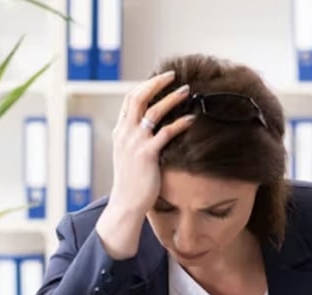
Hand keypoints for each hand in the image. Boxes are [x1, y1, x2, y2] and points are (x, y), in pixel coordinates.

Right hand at [108, 71, 193, 218]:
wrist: (126, 203)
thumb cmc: (131, 181)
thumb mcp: (128, 155)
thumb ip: (135, 139)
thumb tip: (151, 127)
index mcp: (120, 132)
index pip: (129, 99)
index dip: (145, 85)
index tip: (160, 79)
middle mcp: (125, 134)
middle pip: (138, 97)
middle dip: (156, 83)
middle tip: (173, 74)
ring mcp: (135, 143)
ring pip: (153, 111)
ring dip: (171, 98)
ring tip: (187, 90)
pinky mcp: (147, 154)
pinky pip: (166, 132)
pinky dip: (180, 123)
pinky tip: (192, 119)